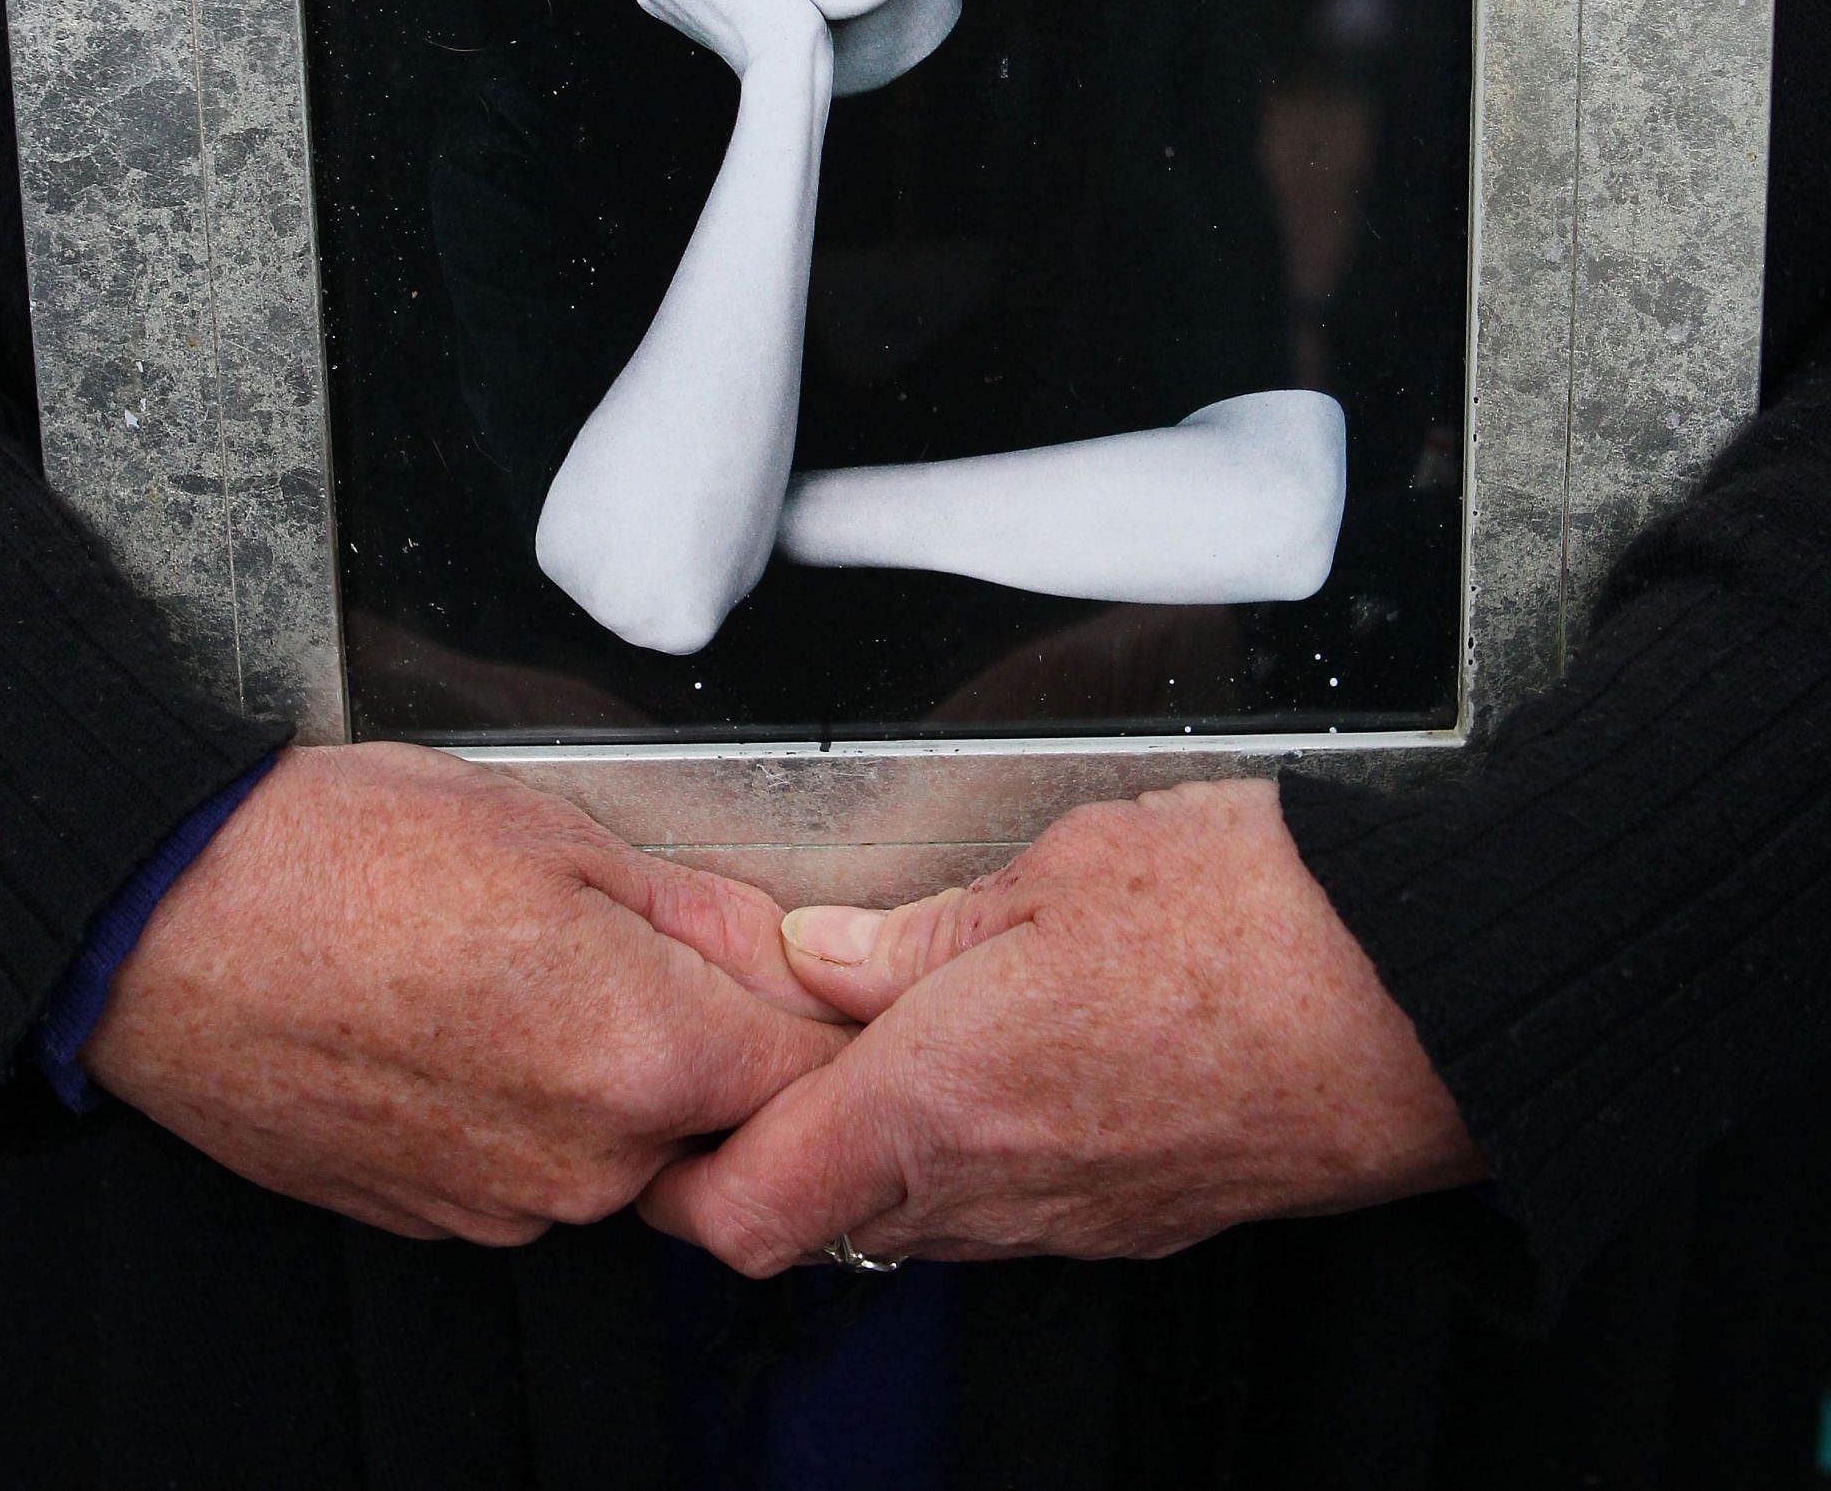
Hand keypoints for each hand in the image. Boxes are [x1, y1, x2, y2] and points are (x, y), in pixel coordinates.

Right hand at [84, 743, 845, 1243]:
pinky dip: (528, 1105)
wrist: (173, 924)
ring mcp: (507, 1206)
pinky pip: (534, 1169)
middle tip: (640, 942)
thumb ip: (703, 910)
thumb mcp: (559, 832)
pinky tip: (466, 1016)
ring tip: (522, 967)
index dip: (826, 1020)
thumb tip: (791, 950)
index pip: (816, 1076)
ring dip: (611, 1074)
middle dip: (710, 1039)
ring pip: (624, 1146)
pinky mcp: (438, 1219)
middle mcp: (588, 1161)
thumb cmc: (346, 857)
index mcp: (645, 1052)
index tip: (816, 983)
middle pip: (722, 1119)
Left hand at [640, 779, 1481, 1271]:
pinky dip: (972, 1156)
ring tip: (887, 1038)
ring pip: (913, 1222)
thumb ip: (916, 932)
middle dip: (772, 1150)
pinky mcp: (1143, 1220)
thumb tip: (817, 958)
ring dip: (873, 1152)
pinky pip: (1011, 1214)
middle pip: (818, 1224)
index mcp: (940, 1098)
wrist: (1422, 1001)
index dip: (678, 1183)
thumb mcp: (1055, 867)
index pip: (746, 1211)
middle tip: (770, 1049)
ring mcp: (1074, 1220)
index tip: (668, 1113)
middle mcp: (997, 1189)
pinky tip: (1004, 1060)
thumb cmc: (1254, 919)